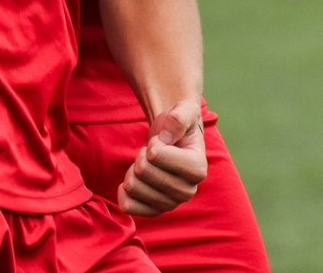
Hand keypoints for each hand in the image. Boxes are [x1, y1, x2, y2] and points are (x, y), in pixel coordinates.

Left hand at [118, 99, 207, 216]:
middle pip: (143, 171)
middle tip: (152, 151)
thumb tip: (167, 135)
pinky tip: (132, 180)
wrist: (172, 139)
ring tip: (146, 163)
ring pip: (133, 187)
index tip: (163, 140)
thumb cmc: (178, 124)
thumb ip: (180, 117)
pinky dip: (124, 192)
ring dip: (133, 169)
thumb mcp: (184, 111)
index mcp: (198, 169)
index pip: (157, 156)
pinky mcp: (155, 211)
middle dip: (142, 155)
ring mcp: (171, 204)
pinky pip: (129, 206)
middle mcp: (188, 192)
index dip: (153, 143)